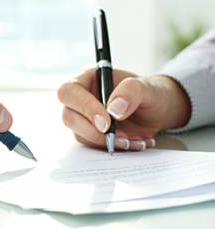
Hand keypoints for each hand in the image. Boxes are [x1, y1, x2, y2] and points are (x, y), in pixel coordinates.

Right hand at [57, 68, 190, 150]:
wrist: (159, 111)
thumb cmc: (150, 93)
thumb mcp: (147, 87)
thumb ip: (131, 92)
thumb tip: (113, 110)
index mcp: (88, 80)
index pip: (70, 92)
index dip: (84, 108)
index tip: (106, 122)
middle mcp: (81, 100)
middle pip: (69, 117)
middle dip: (93, 131)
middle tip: (119, 137)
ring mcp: (85, 119)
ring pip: (80, 135)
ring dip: (106, 142)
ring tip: (133, 140)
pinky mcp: (93, 135)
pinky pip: (94, 146)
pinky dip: (114, 148)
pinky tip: (133, 143)